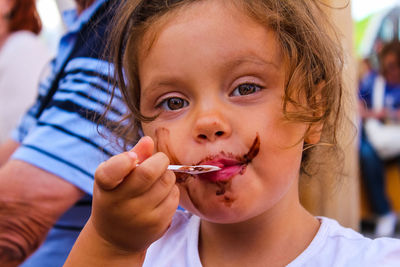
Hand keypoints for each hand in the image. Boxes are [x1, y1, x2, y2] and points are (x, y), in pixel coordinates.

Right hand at [90, 136, 179, 252]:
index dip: (123, 162)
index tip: (132, 158)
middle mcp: (120, 204)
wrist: (116, 238)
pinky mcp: (157, 224)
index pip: (110, 173)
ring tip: (158, 180)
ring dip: (167, 175)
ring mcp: (139, 216)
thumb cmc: (116, 197)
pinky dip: (172, 190)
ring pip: (166, 182)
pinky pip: (174, 196)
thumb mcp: (114, 177)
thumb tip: (148, 140)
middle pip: (148, 173)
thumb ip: (131, 156)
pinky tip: (161, 195)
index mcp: (105, 187)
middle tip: (158, 162)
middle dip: (160, 160)